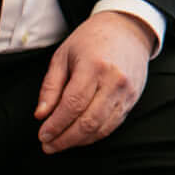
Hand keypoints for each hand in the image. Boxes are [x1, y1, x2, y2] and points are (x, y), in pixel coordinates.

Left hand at [35, 11, 154, 152]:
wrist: (127, 29)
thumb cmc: (92, 39)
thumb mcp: (63, 55)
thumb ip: (51, 86)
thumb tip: (41, 114)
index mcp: (94, 66)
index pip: (72, 105)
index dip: (56, 124)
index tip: (43, 135)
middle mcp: (114, 80)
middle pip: (88, 121)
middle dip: (65, 139)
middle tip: (48, 145)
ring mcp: (126, 92)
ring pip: (101, 128)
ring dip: (79, 141)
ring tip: (61, 143)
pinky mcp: (133, 99)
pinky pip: (113, 125)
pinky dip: (95, 135)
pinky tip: (80, 136)